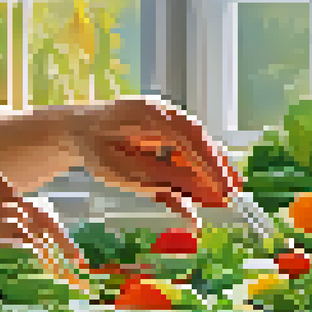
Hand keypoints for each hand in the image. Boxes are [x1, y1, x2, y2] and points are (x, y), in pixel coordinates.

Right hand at [0, 173, 87, 288]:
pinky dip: (19, 251)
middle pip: (26, 208)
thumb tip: (30, 245)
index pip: (23, 200)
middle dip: (55, 235)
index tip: (71, 252)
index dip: (51, 224)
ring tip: (60, 271)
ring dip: (43, 248)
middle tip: (76, 262)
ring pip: (15, 222)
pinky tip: (33, 266)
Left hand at [66, 96, 240, 227]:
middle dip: (218, 166)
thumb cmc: (94, 149)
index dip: (209, 166)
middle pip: (198, 139)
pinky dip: (196, 166)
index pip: (188, 139)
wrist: (76, 130)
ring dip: (211, 167)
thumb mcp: (121, 172)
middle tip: (235, 192)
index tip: (222, 188)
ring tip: (228, 191)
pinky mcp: (164, 129)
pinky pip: (185, 148)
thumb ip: (158, 183)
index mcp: (147, 114)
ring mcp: (163, 118)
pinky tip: (206, 186)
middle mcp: (160, 111)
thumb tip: (194, 200)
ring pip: (195, 143)